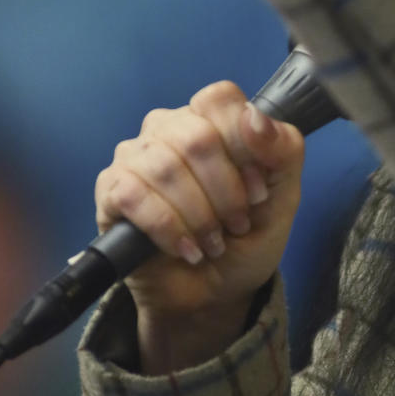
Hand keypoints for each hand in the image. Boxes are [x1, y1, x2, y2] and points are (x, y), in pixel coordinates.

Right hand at [95, 81, 304, 369]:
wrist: (214, 295)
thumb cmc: (245, 239)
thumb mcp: (283, 197)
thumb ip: (283, 150)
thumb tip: (254, 118)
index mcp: (210, 120)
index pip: (219, 100)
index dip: (244, 147)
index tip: (258, 193)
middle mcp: (168, 129)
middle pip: (196, 136)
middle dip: (225, 192)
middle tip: (236, 226)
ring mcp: (134, 157)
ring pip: (165, 166)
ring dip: (199, 215)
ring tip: (212, 245)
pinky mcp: (111, 191)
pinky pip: (133, 195)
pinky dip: (168, 228)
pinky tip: (185, 249)